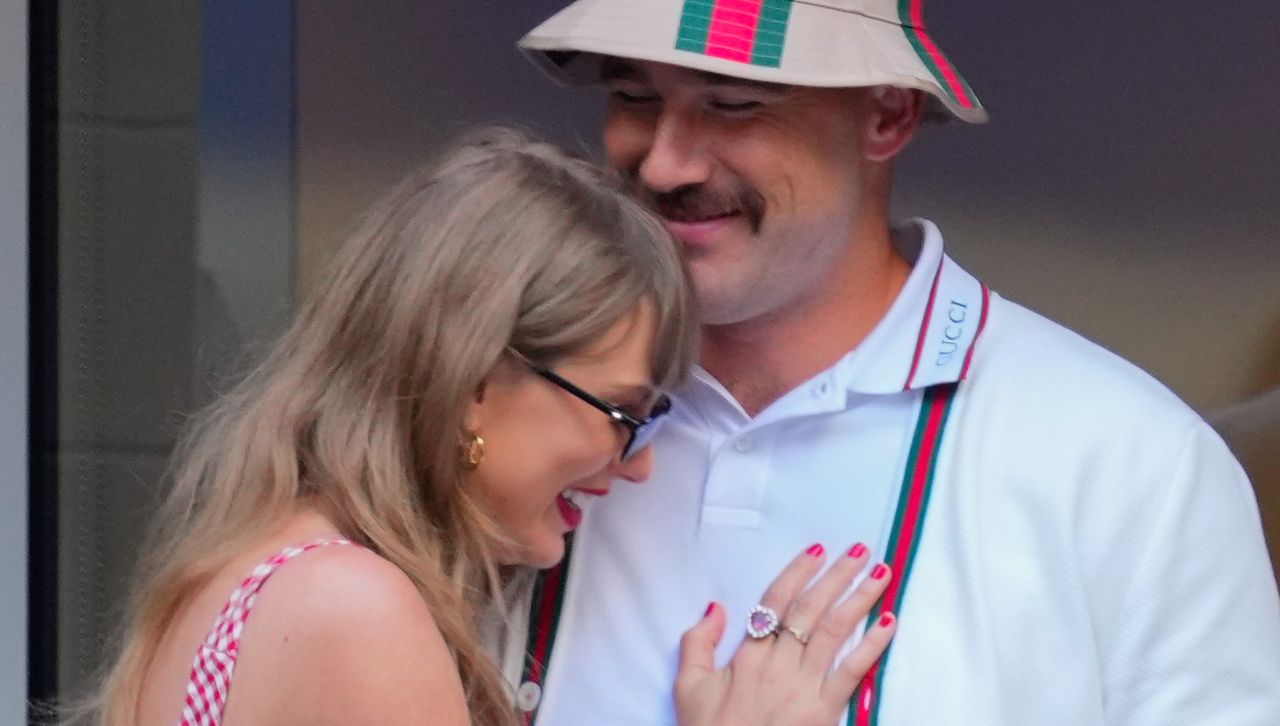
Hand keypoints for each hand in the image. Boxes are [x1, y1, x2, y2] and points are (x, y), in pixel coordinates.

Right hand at [675, 544, 894, 725]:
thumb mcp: (688, 687)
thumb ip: (696, 643)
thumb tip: (715, 607)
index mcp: (748, 656)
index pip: (776, 602)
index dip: (798, 572)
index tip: (817, 550)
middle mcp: (779, 665)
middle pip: (812, 609)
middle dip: (838, 576)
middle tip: (861, 551)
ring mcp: (804, 687)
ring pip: (835, 631)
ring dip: (861, 598)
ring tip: (882, 573)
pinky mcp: (824, 711)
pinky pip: (852, 671)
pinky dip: (872, 645)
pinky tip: (889, 622)